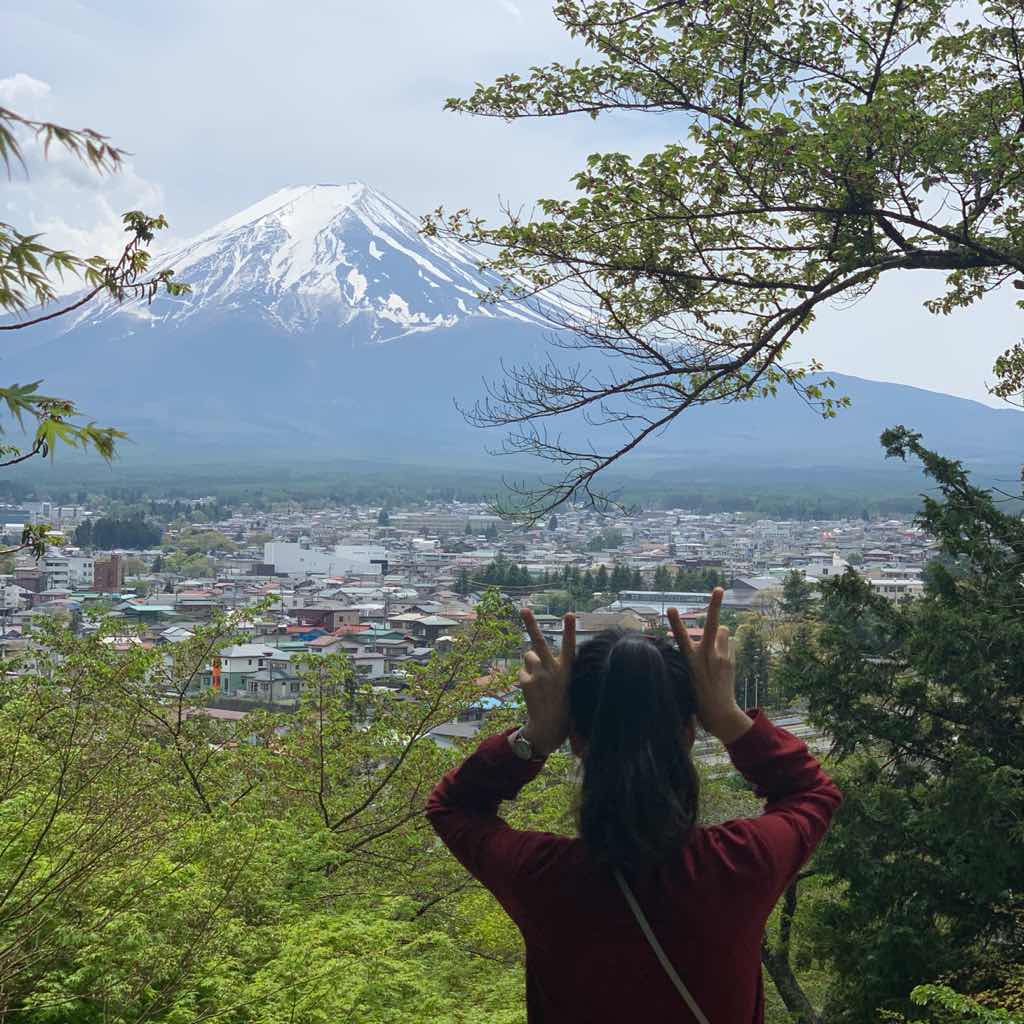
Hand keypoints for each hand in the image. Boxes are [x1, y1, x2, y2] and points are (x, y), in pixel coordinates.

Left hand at [517, 609, 575, 756]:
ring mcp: (537, 676)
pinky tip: (533, 689)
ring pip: (529, 655)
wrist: (549, 727)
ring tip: (540, 678)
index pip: (570, 646)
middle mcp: (552, 670)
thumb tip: (530, 651)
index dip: (569, 629)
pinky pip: (523, 670)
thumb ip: (553, 665)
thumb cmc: (564, 702)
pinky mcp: (526, 682)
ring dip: (532, 662)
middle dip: (531, 624)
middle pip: (539, 642)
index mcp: (568, 670)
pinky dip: (526, 676)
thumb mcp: (568, 683)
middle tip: (524, 609)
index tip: (569, 614)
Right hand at [668, 589, 751, 744]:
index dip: (675, 622)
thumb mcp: (691, 671)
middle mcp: (706, 655)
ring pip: (722, 633)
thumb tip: (722, 628)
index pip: (681, 637)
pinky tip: (721, 663)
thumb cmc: (698, 691)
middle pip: (711, 624)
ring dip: (719, 636)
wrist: (717, 711)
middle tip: (719, 589)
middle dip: (715, 605)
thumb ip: (702, 649)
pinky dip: (724, 647)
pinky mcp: (730, 660)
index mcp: (690, 659)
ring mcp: (720, 657)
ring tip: (714, 653)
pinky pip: (727, 644)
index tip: (670, 608)